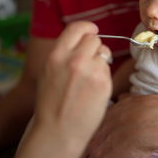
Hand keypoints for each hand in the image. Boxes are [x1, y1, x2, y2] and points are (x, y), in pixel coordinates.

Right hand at [32, 20, 112, 154]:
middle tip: (89, 62)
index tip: (92, 32)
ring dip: (100, 61)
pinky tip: (94, 89)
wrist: (58, 130)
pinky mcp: (104, 82)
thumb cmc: (53, 102)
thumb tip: (86, 38)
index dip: (88, 28)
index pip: (78, 27)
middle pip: (94, 39)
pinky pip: (108, 69)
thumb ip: (66, 53)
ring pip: (104, 53)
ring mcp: (91, 71)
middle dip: (94, 47)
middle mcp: (74, 59)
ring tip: (89, 79)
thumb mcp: (50, 71)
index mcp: (57, 55)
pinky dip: (104, 76)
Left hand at [81, 94, 157, 157]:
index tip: (90, 146)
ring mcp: (99, 155)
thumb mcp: (127, 100)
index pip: (81, 138)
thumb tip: (122, 98)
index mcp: (96, 123)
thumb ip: (121, 102)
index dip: (84, 144)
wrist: (151, 123)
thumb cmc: (142, 109)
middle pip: (79, 156)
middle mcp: (93, 139)